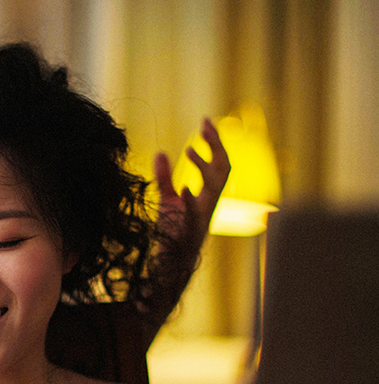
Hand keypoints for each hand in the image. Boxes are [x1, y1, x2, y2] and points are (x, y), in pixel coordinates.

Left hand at [154, 118, 230, 251]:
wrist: (170, 262)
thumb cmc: (172, 231)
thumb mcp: (167, 200)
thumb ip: (164, 177)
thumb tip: (160, 152)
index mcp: (208, 195)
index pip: (220, 163)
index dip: (215, 142)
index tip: (206, 121)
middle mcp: (210, 203)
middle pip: (224, 169)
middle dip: (217, 147)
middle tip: (205, 126)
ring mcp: (202, 216)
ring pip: (216, 187)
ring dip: (204, 167)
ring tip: (189, 149)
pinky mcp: (189, 231)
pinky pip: (194, 215)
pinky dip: (191, 202)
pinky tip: (184, 189)